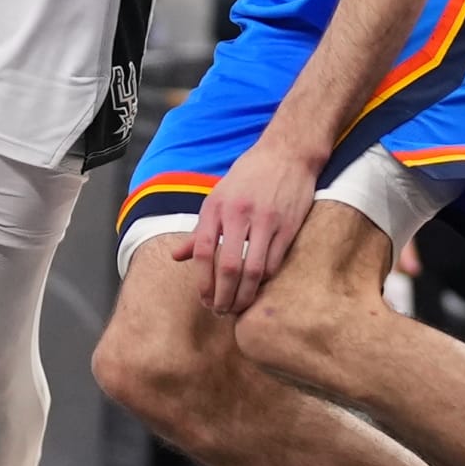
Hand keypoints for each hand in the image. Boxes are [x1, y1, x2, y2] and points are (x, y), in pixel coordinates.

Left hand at [172, 133, 321, 316]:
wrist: (287, 153)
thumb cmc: (249, 176)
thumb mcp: (218, 196)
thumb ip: (199, 230)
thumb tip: (176, 256)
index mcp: (216, 206)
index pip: (203, 251)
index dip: (202, 281)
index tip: (204, 300)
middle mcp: (238, 214)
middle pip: (227, 267)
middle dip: (223, 296)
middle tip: (221, 312)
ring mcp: (265, 221)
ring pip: (253, 270)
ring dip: (244, 295)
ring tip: (238, 307)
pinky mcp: (288, 227)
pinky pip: (274, 262)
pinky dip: (265, 281)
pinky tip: (259, 288)